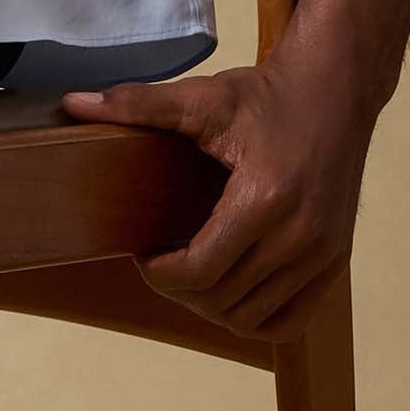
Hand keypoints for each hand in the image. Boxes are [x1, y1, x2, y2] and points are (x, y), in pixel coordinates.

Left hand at [58, 55, 375, 339]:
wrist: (337, 89)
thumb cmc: (269, 95)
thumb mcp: (203, 97)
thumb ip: (137, 105)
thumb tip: (72, 103)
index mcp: (264, 198)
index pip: (200, 271)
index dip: (159, 274)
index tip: (144, 255)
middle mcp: (301, 235)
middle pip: (222, 299)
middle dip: (180, 290)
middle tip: (162, 264)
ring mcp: (324, 253)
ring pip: (253, 318)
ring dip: (213, 307)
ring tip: (193, 275)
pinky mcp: (337, 262)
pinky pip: (291, 321)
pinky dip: (255, 318)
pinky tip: (231, 288)